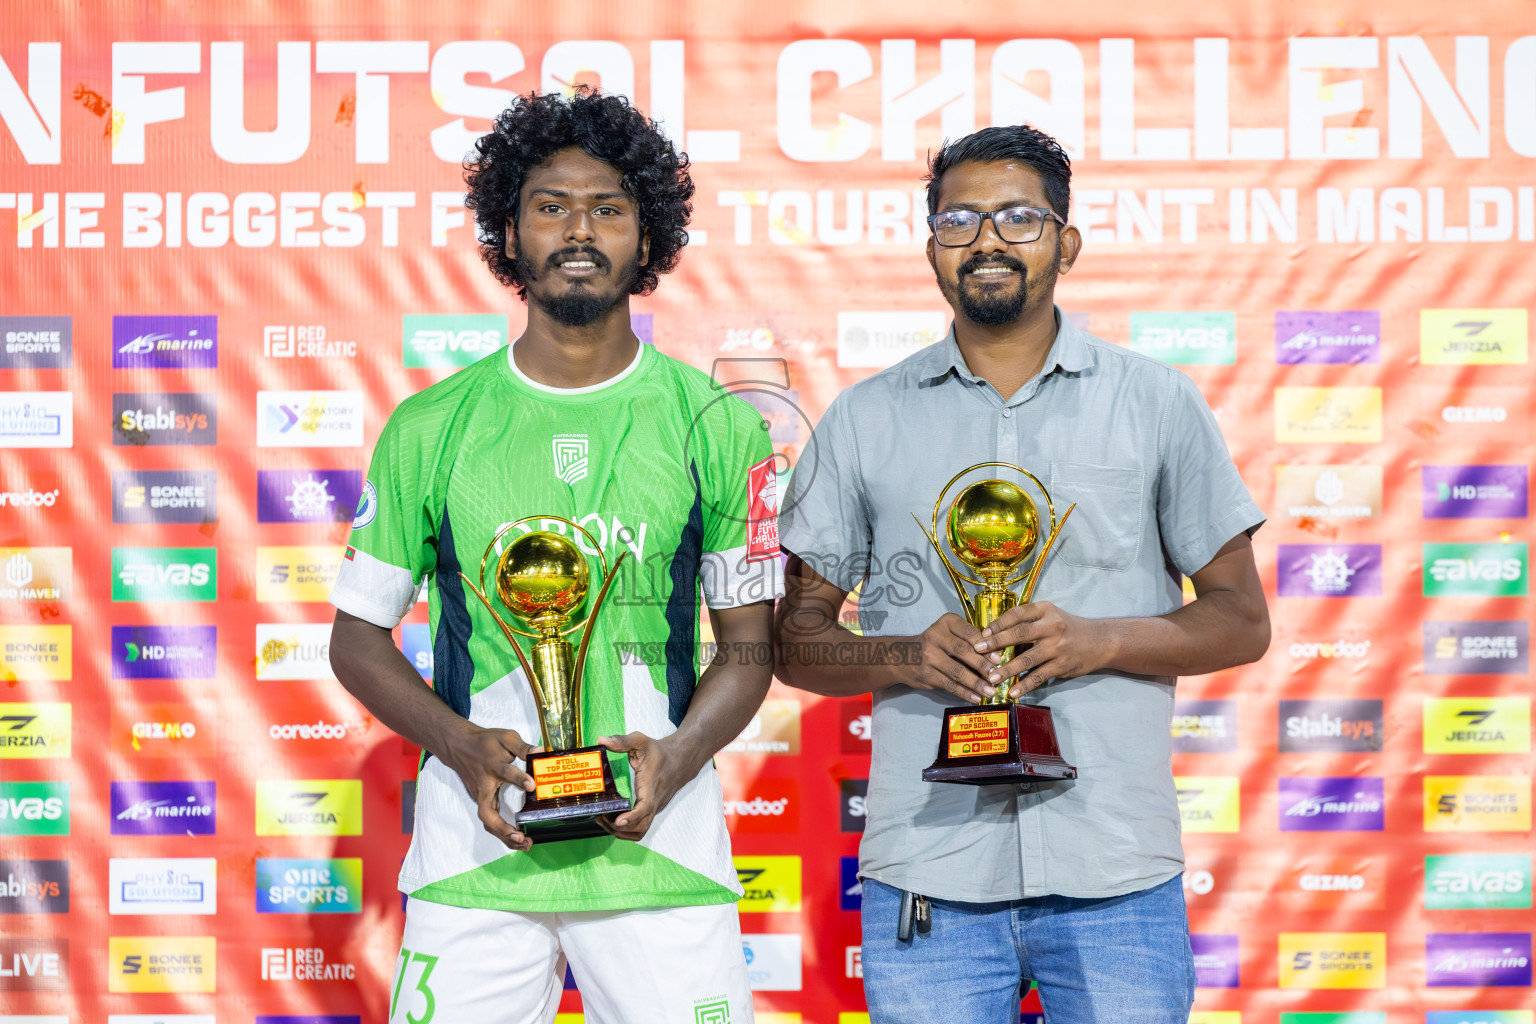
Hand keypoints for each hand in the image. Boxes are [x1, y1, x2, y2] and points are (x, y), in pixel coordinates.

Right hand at [440, 722, 537, 850]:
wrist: (459, 746)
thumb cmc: (484, 742)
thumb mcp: (505, 737)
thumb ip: (522, 746)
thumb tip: (540, 752)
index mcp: (492, 766)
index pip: (506, 773)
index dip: (519, 779)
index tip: (531, 785)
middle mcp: (484, 786)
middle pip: (488, 812)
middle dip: (503, 828)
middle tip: (520, 836)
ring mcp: (480, 796)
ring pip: (488, 822)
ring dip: (504, 836)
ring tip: (524, 844)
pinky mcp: (482, 802)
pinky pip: (490, 820)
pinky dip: (502, 833)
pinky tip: (517, 840)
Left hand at [596, 732, 692, 840]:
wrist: (680, 760)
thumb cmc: (659, 752)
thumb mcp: (641, 741)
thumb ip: (622, 741)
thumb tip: (601, 740)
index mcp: (650, 785)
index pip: (645, 807)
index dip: (631, 817)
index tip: (617, 821)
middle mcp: (655, 801)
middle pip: (641, 826)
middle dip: (620, 828)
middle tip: (602, 817)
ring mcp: (655, 808)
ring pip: (641, 831)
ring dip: (622, 832)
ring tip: (605, 821)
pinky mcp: (653, 811)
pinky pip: (642, 827)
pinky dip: (628, 830)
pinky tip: (614, 821)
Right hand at [908, 612, 995, 704]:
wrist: (902, 655)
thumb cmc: (935, 643)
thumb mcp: (949, 632)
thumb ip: (968, 639)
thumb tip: (995, 655)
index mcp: (946, 623)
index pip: (968, 632)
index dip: (984, 646)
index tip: (998, 658)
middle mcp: (935, 637)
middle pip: (962, 651)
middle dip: (982, 665)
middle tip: (996, 675)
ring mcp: (929, 657)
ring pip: (956, 671)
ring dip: (975, 683)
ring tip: (990, 691)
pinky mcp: (927, 675)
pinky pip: (949, 685)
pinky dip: (964, 692)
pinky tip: (976, 697)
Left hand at [973, 602, 1114, 696]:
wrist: (1101, 641)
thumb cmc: (1068, 628)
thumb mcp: (1050, 616)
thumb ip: (1028, 622)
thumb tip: (996, 633)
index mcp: (1045, 610)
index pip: (1018, 613)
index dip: (999, 623)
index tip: (982, 632)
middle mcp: (1051, 627)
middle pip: (1019, 634)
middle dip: (996, 643)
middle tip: (978, 651)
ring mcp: (1057, 647)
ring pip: (1027, 659)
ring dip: (1007, 669)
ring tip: (991, 677)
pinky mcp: (1062, 665)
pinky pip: (1039, 676)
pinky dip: (1025, 685)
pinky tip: (1012, 691)